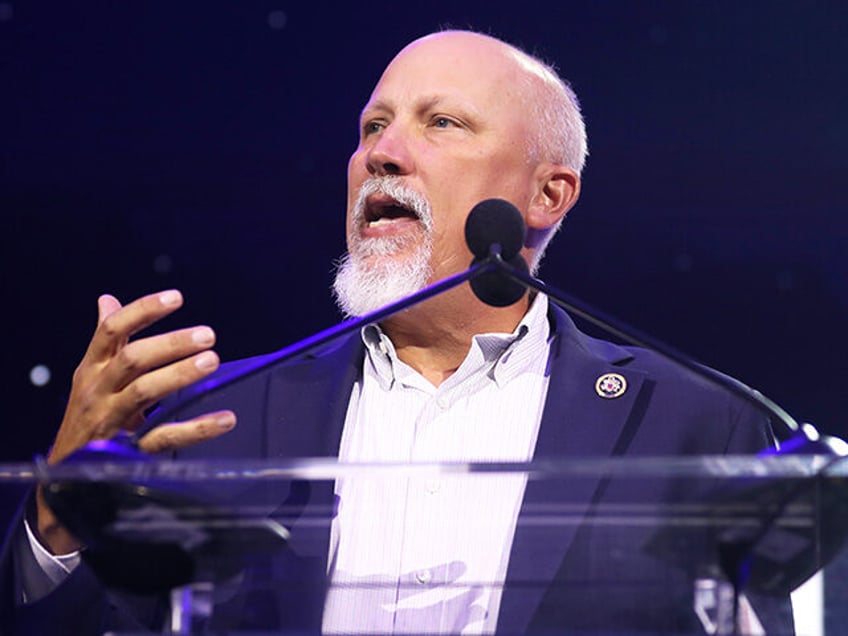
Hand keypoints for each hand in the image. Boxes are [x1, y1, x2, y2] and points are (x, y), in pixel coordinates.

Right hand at [37, 290, 236, 553]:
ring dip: (179, 374)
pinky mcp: (127, 451)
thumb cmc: (87, 412)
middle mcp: (97, 389)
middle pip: (132, 359)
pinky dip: (198, 429)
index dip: (143, 310)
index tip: (177, 297)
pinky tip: (225, 419)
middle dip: (171, 344)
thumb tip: (107, 299)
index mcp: (91, 367)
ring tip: (212, 361)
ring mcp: (110, 419)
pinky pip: (164, 437)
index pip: (111, 330)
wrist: (65, 474)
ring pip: (144, 392)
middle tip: (208, 335)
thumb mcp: (90, 375)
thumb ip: (106, 340)